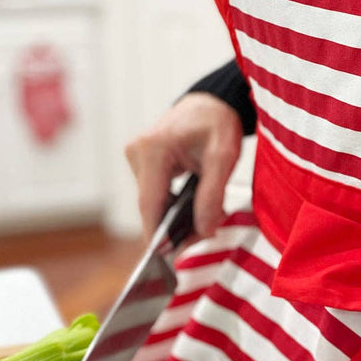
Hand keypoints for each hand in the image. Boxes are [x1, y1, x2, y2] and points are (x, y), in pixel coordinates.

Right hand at [125, 92, 242, 240]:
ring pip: (152, 203)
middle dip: (173, 229)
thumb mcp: (223, 158)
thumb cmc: (217, 123)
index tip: (165, 257)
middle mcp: (137, 153)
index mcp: (153, 149)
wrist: (211, 102)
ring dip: (174, 218)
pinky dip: (172, 206)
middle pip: (150, 206)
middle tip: (202, 239)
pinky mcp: (141, 162)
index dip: (157, 233)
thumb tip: (203, 231)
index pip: (150, 202)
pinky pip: (154, 194)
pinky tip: (192, 211)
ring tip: (204, 223)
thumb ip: (213, 195)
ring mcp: (136, 157)